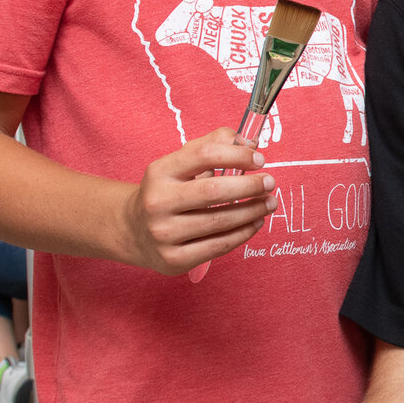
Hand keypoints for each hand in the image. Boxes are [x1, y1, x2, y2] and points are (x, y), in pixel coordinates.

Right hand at [119, 127, 277, 274]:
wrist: (133, 231)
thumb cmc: (167, 192)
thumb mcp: (180, 164)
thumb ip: (213, 146)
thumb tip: (249, 143)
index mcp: (160, 172)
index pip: (204, 155)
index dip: (237, 155)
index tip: (259, 159)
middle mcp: (158, 202)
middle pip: (214, 190)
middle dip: (250, 186)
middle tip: (270, 183)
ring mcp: (164, 233)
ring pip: (220, 220)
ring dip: (253, 210)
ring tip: (269, 203)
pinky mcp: (174, 259)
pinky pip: (218, 246)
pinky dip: (243, 233)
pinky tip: (255, 222)